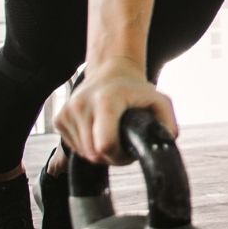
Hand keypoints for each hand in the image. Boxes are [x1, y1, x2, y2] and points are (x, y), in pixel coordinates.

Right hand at [56, 67, 175, 164]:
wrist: (110, 71)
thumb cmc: (135, 90)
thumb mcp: (158, 101)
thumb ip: (167, 122)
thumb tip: (168, 141)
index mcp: (106, 101)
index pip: (105, 146)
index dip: (119, 157)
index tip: (128, 150)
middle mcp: (82, 105)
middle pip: (93, 154)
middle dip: (110, 156)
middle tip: (122, 142)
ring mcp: (67, 112)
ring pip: (82, 154)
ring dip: (98, 152)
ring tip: (111, 134)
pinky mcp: (59, 118)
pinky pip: (73, 148)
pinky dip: (86, 146)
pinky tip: (96, 131)